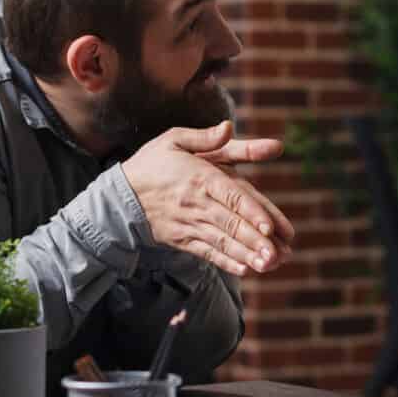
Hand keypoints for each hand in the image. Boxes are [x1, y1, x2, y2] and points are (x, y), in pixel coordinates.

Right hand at [122, 121, 294, 275]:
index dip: (251, 211)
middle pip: (230, 222)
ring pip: (222, 241)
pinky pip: (207, 253)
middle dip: (255, 240)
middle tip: (278, 254)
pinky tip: (246, 270)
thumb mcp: (176, 140)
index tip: (270, 227)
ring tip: (269, 265)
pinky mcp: (183, 240)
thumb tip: (229, 126)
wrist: (119, 193)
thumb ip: (208, 137)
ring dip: (247, 254)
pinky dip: (226, 262)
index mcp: (200, 175)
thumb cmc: (156, 162)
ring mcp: (189, 223)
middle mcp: (196, 202)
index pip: (231, 195)